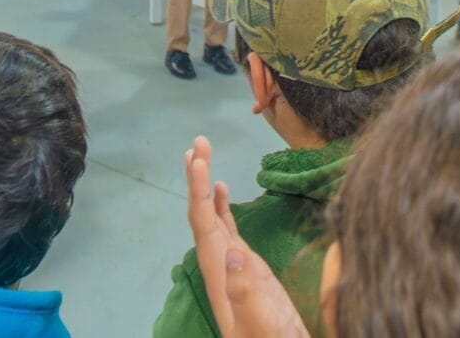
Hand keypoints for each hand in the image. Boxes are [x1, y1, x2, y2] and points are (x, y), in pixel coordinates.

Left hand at [186, 136, 309, 337]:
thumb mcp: (262, 319)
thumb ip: (245, 290)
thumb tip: (232, 254)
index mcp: (219, 270)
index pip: (203, 222)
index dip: (199, 188)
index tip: (199, 157)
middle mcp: (219, 263)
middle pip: (200, 213)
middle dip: (197, 177)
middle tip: (198, 141)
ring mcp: (231, 264)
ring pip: (211, 217)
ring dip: (204, 186)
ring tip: (200, 155)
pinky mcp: (246, 266)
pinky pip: (227, 228)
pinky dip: (221, 206)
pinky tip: (222, 189)